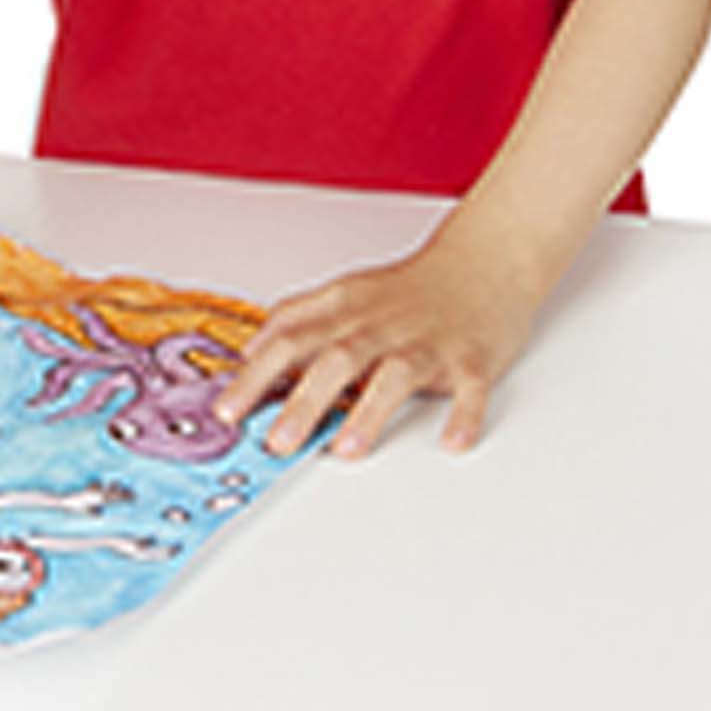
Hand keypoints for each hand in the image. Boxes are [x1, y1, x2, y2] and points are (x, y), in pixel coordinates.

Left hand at [213, 230, 545, 459]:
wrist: (483, 261)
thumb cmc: (409, 289)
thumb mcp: (346, 293)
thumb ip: (298, 320)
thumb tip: (250, 353)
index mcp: (347, 308)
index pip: (290, 337)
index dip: (255, 373)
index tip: (227, 409)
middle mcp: (381, 324)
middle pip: (336, 358)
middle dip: (302, 401)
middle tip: (275, 442)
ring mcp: (427, 341)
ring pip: (395, 374)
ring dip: (370, 411)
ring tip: (346, 449)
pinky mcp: (472, 358)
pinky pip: (469, 387)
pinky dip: (463, 414)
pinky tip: (452, 442)